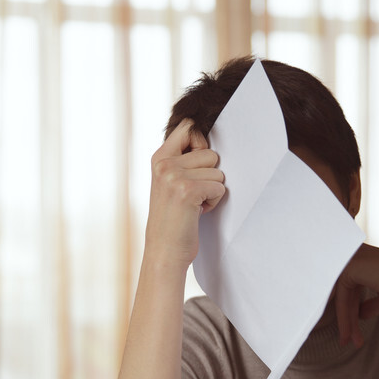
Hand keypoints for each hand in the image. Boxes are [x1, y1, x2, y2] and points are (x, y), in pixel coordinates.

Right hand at [143, 119, 225, 269]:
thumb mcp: (170, 182)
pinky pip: (220, 186)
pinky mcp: (188, 190)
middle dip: (209, 175)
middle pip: (210, 152)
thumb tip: (208, 140)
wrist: (164, 251)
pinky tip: (197, 212)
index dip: (202, 143)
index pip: (189, 127)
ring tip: (194, 205)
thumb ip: (183, 160)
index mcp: (159, 158)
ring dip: (212, 190)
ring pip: (218, 170)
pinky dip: (214, 201)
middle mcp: (164, 163)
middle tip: (193, 195)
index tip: (198, 166)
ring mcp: (174, 175)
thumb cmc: (174, 219)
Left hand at [333, 244, 378, 346]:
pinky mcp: (350, 267)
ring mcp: (354, 259)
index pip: (355, 287)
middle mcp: (360, 255)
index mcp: (370, 260)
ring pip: (344, 296)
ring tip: (347, 341)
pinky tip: (346, 333)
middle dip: (348, 318)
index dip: (353, 311)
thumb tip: (361, 314)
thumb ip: (372, 303)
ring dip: (345, 320)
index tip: (353, 332)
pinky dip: (344, 316)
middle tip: (348, 341)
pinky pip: (343, 296)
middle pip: (348, 293)